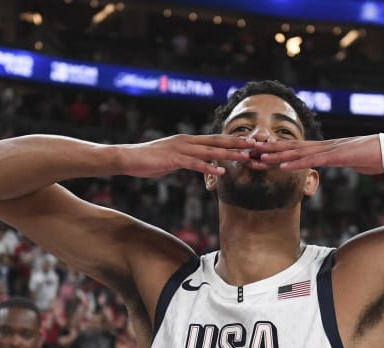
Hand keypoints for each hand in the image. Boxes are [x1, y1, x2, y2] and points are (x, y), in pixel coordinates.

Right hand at [121, 134, 254, 176]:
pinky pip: (195, 164)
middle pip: (217, 141)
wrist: (128, 158)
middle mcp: (187, 141)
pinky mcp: (173, 159)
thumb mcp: (173, 159)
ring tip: (245, 157)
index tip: (249, 142)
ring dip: (229, 154)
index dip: (233, 140)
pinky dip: (209, 168)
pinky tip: (221, 172)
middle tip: (256, 145)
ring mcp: (180, 149)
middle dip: (237, 143)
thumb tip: (199, 164)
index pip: (215, 139)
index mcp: (188, 141)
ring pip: (210, 151)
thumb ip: (187, 160)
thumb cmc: (149, 160)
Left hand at [256, 135, 383, 174]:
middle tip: (250, 150)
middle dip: (270, 150)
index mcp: (327, 148)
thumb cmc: (375, 156)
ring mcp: (329, 150)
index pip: (298, 149)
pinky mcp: (336, 156)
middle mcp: (324, 146)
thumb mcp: (354, 161)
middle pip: (292, 148)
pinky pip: (313, 161)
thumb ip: (343, 162)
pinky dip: (296, 163)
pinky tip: (283, 166)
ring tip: (259, 157)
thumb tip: (340, 164)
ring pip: (298, 153)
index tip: (262, 151)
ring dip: (277, 156)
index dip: (279, 149)